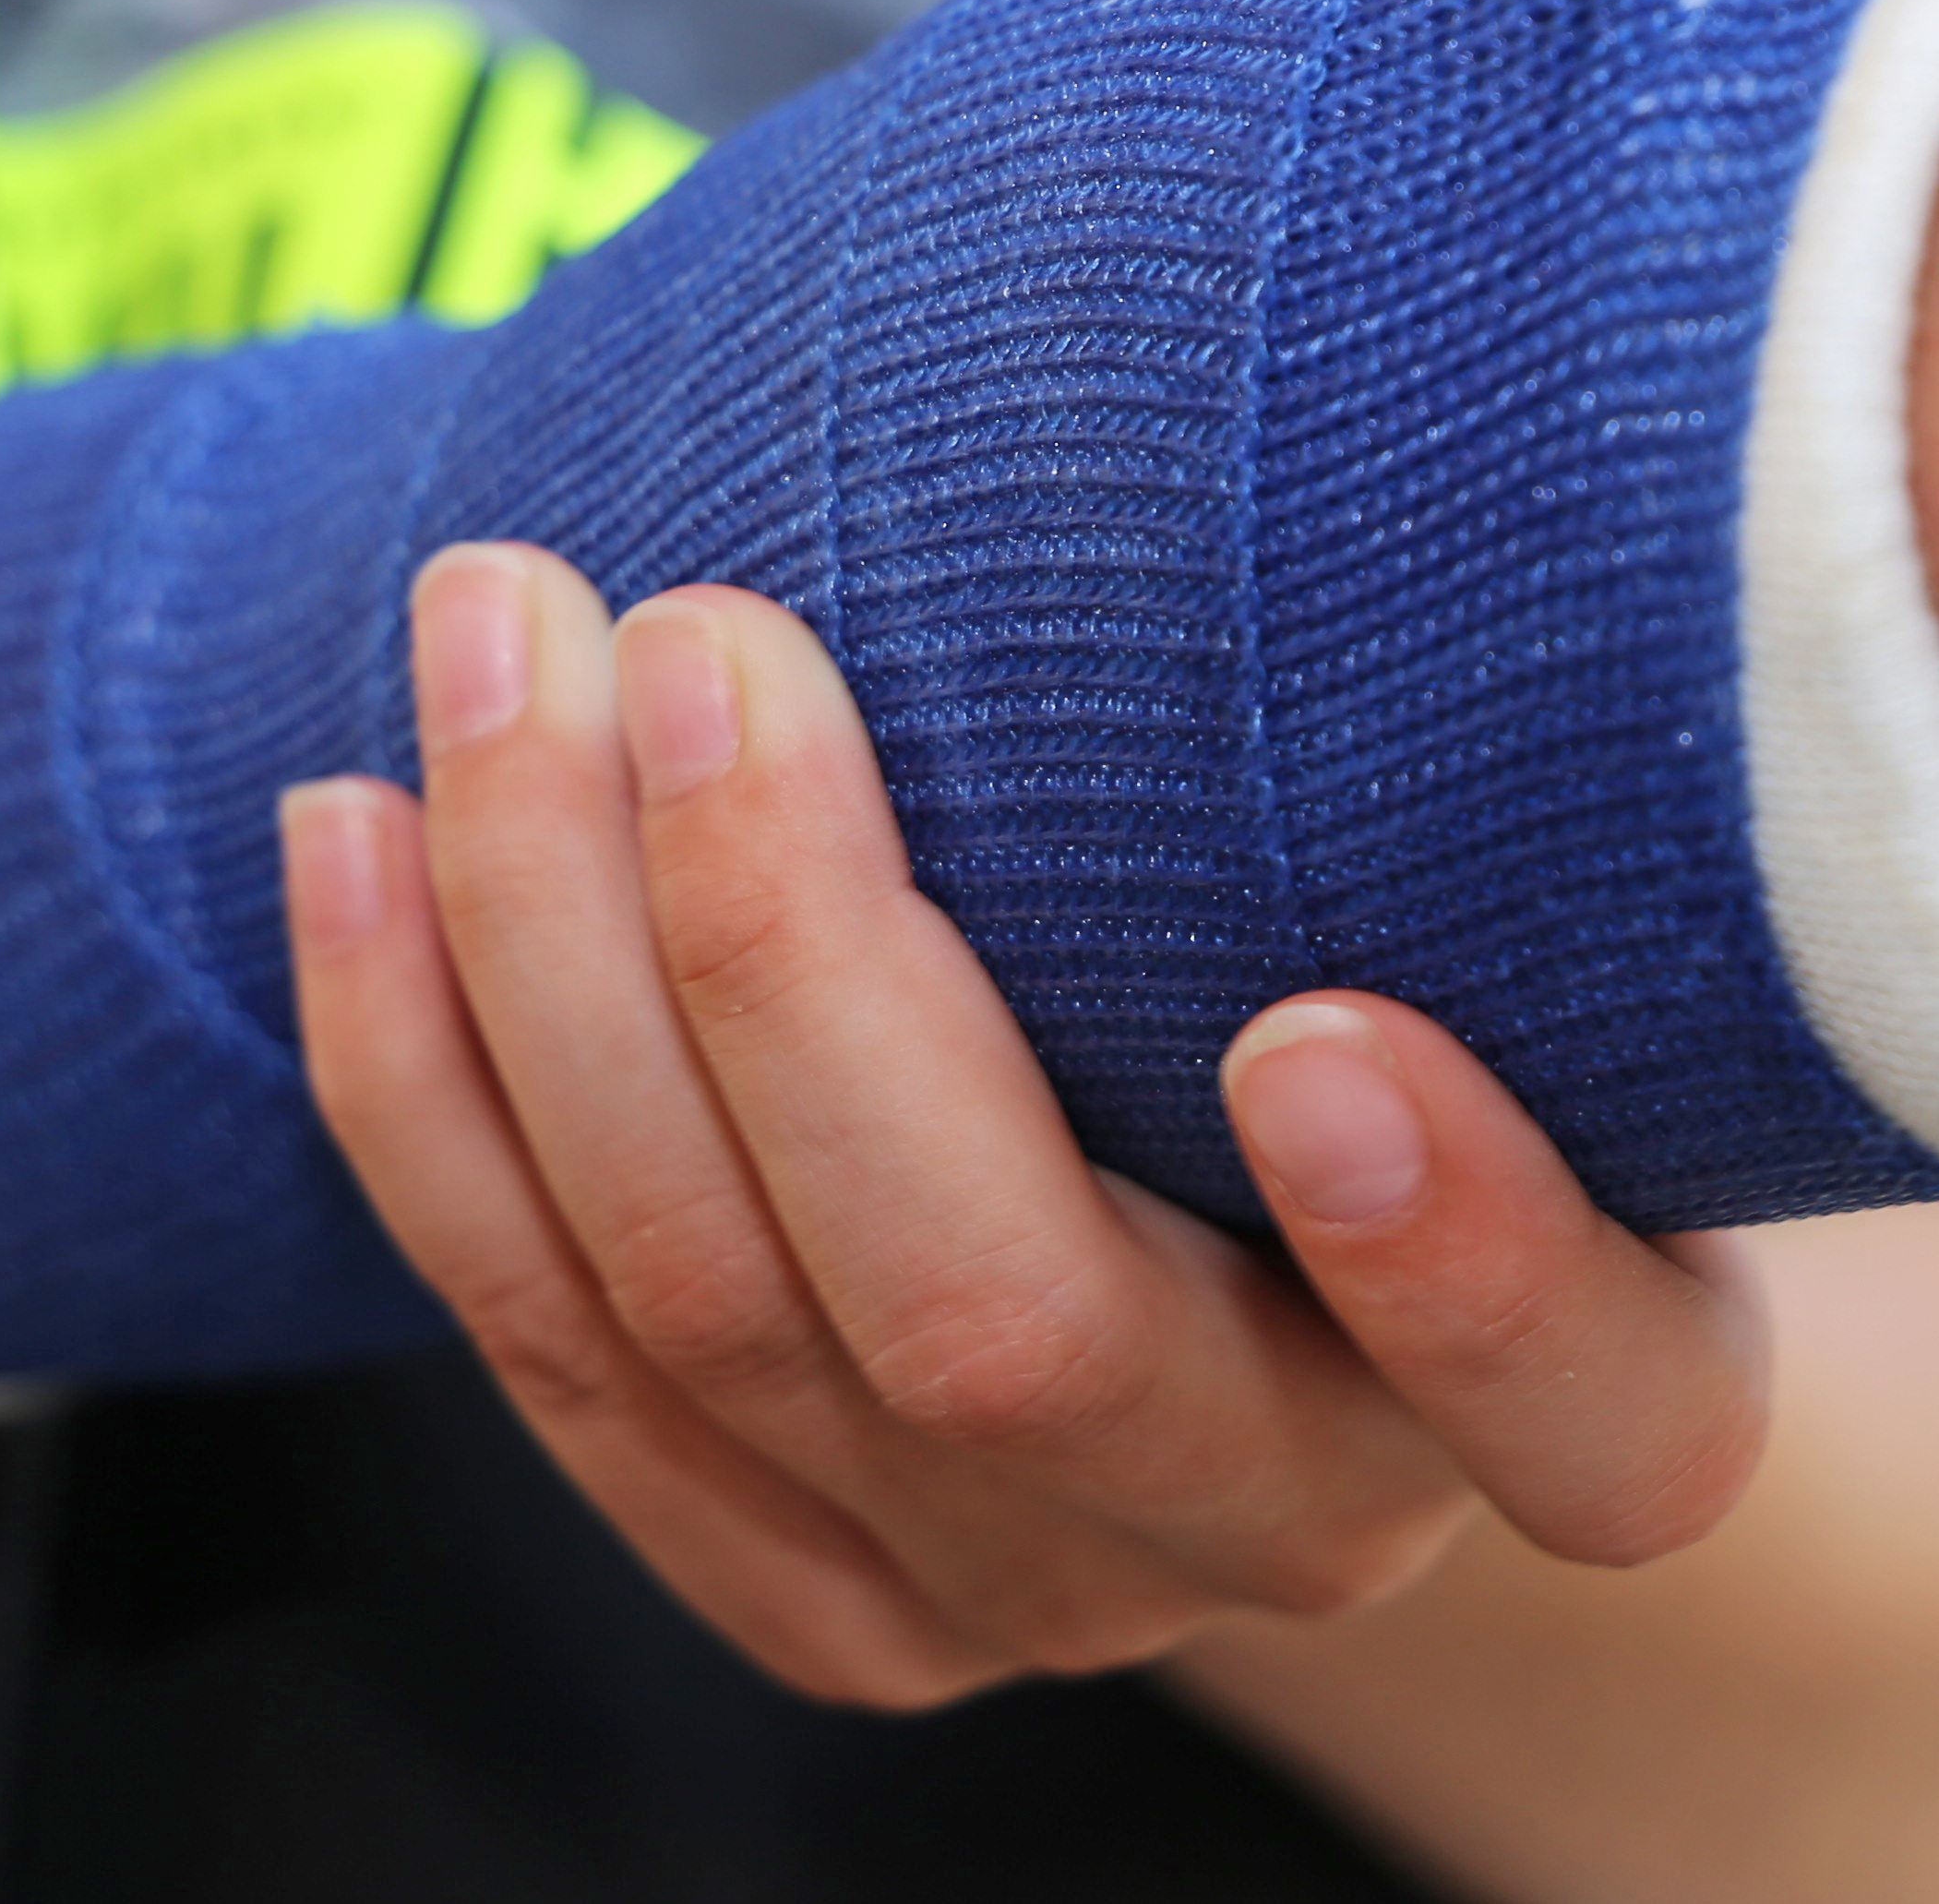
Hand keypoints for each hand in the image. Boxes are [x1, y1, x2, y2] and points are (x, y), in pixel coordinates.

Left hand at [278, 545, 1769, 1706]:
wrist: (1253, 1188)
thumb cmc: (1421, 919)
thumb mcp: (1522, 853)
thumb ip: (1473, 738)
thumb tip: (1336, 354)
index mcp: (1578, 1396)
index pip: (1590, 1422)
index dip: (1458, 1269)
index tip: (1314, 1034)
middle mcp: (1288, 1525)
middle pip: (995, 1329)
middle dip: (785, 959)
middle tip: (701, 635)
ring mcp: (1012, 1584)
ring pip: (709, 1324)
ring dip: (549, 955)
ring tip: (494, 638)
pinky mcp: (799, 1583)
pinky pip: (549, 1357)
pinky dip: (417, 1083)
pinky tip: (348, 832)